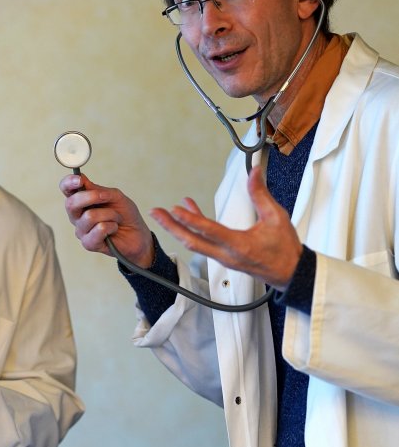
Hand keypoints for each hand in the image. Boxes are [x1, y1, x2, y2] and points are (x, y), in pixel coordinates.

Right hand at [59, 172, 154, 267]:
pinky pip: (99, 229)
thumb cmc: (125, 214)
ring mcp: (81, 230)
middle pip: (71, 203)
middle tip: (106, 197)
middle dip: (91, 197)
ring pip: (90, 216)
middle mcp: (77, 215)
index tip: (79, 180)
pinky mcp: (88, 243)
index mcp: (80, 201)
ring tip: (116, 219)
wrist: (137, 235)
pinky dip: (112, 226)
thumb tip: (83, 181)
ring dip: (110, 215)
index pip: (66, 189)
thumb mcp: (115, 196)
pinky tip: (114, 229)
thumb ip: (99, 190)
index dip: (68, 182)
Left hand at [149, 167, 302, 289]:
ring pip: (193, 244)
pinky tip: (188, 212)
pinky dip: (191, 229)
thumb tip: (254, 173)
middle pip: (191, 241)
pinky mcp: (222, 258)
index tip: (176, 209)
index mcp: (240, 245)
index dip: (191, 219)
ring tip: (162, 214)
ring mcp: (222, 258)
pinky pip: (201, 243)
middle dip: (171, 227)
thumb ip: (261, 194)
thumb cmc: (285, 248)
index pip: (209, 231)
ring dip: (176, 228)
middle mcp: (226, 255)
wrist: (290, 273)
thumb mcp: (276, 218)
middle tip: (156, 213)